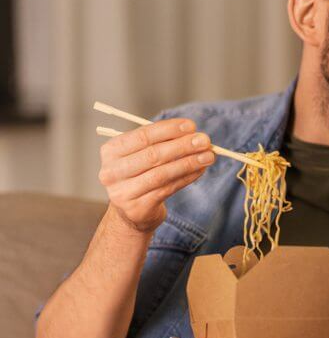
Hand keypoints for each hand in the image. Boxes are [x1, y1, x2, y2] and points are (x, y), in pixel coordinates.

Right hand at [98, 118, 214, 232]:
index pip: (142, 136)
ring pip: (162, 174)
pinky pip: (168, 189)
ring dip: (189, 163)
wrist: (131, 211)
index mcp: (111, 151)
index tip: (191, 126)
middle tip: (205, 140)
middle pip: (152, 155)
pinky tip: (200, 170)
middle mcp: (111, 171)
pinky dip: (187, 177)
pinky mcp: (137, 208)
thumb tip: (194, 134)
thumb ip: (163, 142)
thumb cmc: (140, 174)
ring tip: (209, 156)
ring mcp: (123, 192)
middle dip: (182, 146)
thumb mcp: (142, 155)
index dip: (168, 130)